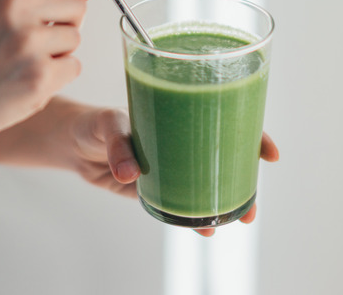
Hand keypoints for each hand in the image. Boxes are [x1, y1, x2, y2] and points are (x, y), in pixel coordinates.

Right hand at [0, 0, 123, 148]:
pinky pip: (74, 67)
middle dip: (68, 22)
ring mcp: (29, 41)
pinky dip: (57, 77)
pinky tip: (25, 81)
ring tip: (22, 61)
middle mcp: (17, 4)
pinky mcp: (40, 75)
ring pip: (77, 39)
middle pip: (80, 4)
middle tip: (32, 39)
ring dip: (59, 52)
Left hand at [70, 108, 279, 236]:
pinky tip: (202, 228)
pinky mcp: (155, 188)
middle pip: (226, 158)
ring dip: (225, 203)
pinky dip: (192, 217)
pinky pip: (180, 203)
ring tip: (237, 221)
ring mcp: (171, 166)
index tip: (270, 153)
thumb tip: (130, 173)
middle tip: (253, 206)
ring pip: (207, 184)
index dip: (253, 134)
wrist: (72, 143)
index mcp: (181, 115)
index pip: (227, 120)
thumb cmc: (95, 122)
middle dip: (246, 181)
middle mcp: (182, 140)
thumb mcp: (107, 124)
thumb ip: (118, 145)